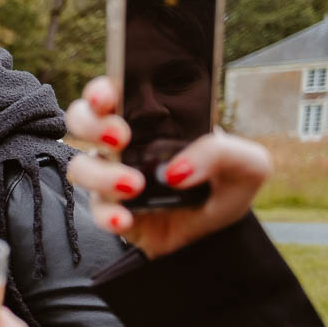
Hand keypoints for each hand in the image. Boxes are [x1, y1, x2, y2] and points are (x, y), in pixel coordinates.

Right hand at [65, 77, 271, 258]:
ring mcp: (112, 176)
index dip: (102, 88)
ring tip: (135, 185)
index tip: (107, 95)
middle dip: (91, 123)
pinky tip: (126, 218)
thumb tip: (178, 169)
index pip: (116, 91)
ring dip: (101, 174)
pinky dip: (107, 215)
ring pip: (80, 166)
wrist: (215, 238)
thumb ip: (223, 152)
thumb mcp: (247, 165)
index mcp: (152, 119)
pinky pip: (95, 209)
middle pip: (81, 119)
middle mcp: (125, 143)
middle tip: (120, 137)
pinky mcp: (109, 210)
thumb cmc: (224, 189)